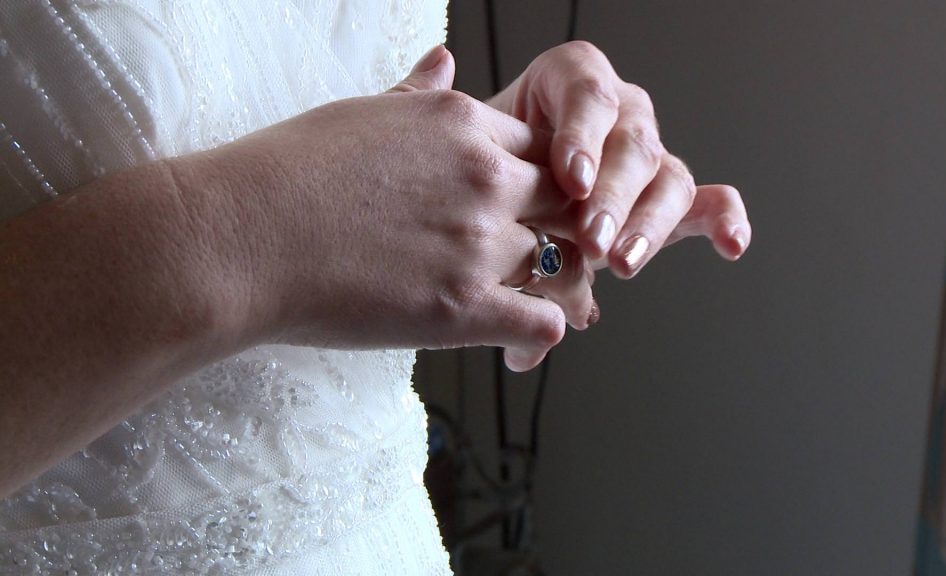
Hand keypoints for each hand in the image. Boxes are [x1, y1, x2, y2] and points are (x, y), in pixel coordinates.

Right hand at [176, 47, 591, 370]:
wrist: (239, 238)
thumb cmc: (286, 172)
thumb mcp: (359, 112)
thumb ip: (417, 92)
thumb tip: (445, 60)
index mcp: (462, 123)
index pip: (540, 147)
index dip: (533, 179)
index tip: (519, 204)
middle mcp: (486, 177)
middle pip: (564, 200)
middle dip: (557, 226)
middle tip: (542, 253)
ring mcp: (480, 243)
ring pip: (558, 260)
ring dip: (550, 282)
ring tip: (528, 301)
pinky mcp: (464, 307)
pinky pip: (542, 320)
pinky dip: (540, 330)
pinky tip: (519, 338)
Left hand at [488, 41, 751, 277]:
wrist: (500, 198)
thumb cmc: (483, 172)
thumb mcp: (471, 159)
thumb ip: (475, 166)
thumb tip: (443, 94)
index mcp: (568, 83)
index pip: (587, 93)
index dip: (582, 134)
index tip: (569, 178)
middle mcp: (617, 114)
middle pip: (631, 141)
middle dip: (612, 194)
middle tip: (589, 237)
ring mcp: (648, 155)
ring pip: (667, 177)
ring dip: (648, 222)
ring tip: (622, 261)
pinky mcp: (669, 196)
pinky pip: (708, 200)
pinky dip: (723, 218)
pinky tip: (731, 243)